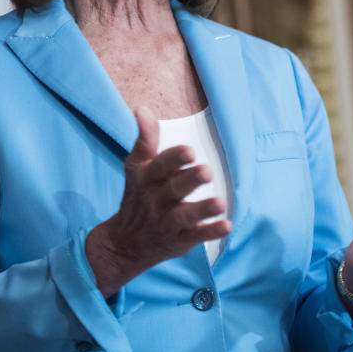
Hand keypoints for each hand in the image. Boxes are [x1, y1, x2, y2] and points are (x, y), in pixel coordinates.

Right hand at [85, 106, 230, 296]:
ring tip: (220, 203)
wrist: (125, 243)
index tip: (189, 151)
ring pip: (185, 215)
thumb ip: (145, 139)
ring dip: (203, 210)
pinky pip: (195, 237)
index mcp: (146, 179)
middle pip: (173, 190)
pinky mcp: (180, 240)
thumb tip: (143, 109)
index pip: (159, 167)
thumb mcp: (136, 167)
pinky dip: (210, 233)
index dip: (173, 159)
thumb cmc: (138, 195)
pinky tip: (226, 226)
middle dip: (189, 181)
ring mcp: (167, 222)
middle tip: (207, 171)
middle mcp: (155, 201)